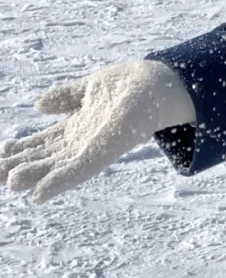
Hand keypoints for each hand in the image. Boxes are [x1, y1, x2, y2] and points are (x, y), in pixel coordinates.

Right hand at [0, 60, 195, 203]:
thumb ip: (66, 97)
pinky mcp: (106, 151)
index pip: (42, 142)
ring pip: (56, 166)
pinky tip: (39, 193)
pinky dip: (59, 181)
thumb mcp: (91, 88)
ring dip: (34, 175)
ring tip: (10, 183)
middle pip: (44, 157)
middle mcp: (82, 142)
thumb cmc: (129, 85)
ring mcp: (93, 148)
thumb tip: (38, 105)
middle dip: (19, 166)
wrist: (158, 83)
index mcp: (76, 127)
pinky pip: (79, 170)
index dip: (20, 149)